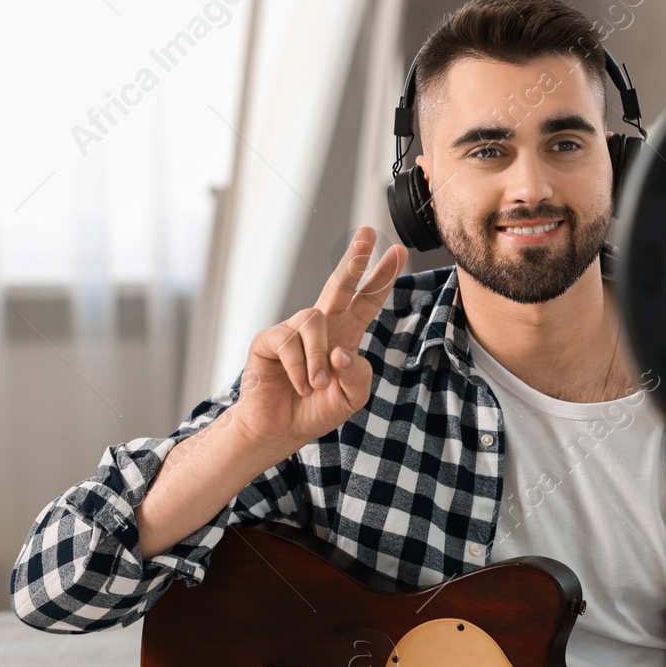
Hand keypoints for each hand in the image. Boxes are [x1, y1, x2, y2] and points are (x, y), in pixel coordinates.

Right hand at [228, 226, 405, 459]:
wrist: (279, 430)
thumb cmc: (315, 411)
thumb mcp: (351, 398)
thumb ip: (358, 375)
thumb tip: (341, 350)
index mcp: (345, 336)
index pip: (366, 301)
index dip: (381, 278)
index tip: (397, 251)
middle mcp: (320, 327)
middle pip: (339, 286)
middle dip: (354, 260)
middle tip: (367, 236)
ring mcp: (293, 331)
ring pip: (315, 321)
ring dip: (320, 358)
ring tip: (318, 385)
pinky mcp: (269, 340)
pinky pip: (290, 342)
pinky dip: (300, 370)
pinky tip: (299, 386)